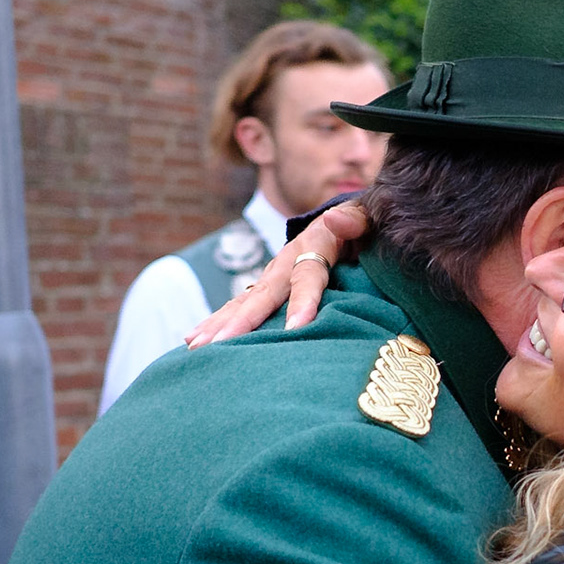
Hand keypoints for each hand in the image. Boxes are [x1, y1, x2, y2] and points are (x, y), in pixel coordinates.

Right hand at [186, 201, 366, 346]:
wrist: (349, 221)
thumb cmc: (366, 226)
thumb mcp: (369, 216)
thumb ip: (359, 219)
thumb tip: (335, 220)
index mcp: (316, 243)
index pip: (308, 275)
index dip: (303, 301)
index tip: (296, 329)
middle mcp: (287, 260)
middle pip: (264, 294)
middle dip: (241, 322)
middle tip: (219, 346)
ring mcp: (274, 275)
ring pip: (244, 302)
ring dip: (219, 324)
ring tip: (196, 347)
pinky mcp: (268, 287)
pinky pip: (240, 307)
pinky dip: (218, 323)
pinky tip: (194, 342)